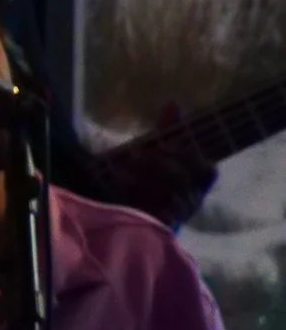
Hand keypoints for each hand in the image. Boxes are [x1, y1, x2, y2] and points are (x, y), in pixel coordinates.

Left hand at [95, 136, 217, 229]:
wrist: (131, 217)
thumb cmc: (150, 180)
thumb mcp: (159, 153)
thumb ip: (167, 130)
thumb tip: (172, 104)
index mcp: (197, 182)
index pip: (207, 170)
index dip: (187, 156)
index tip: (164, 146)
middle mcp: (193, 199)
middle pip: (182, 177)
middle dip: (157, 163)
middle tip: (136, 155)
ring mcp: (178, 214)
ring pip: (167, 192)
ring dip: (142, 176)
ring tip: (123, 170)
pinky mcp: (160, 225)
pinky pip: (153, 208)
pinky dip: (135, 193)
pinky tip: (122, 184)